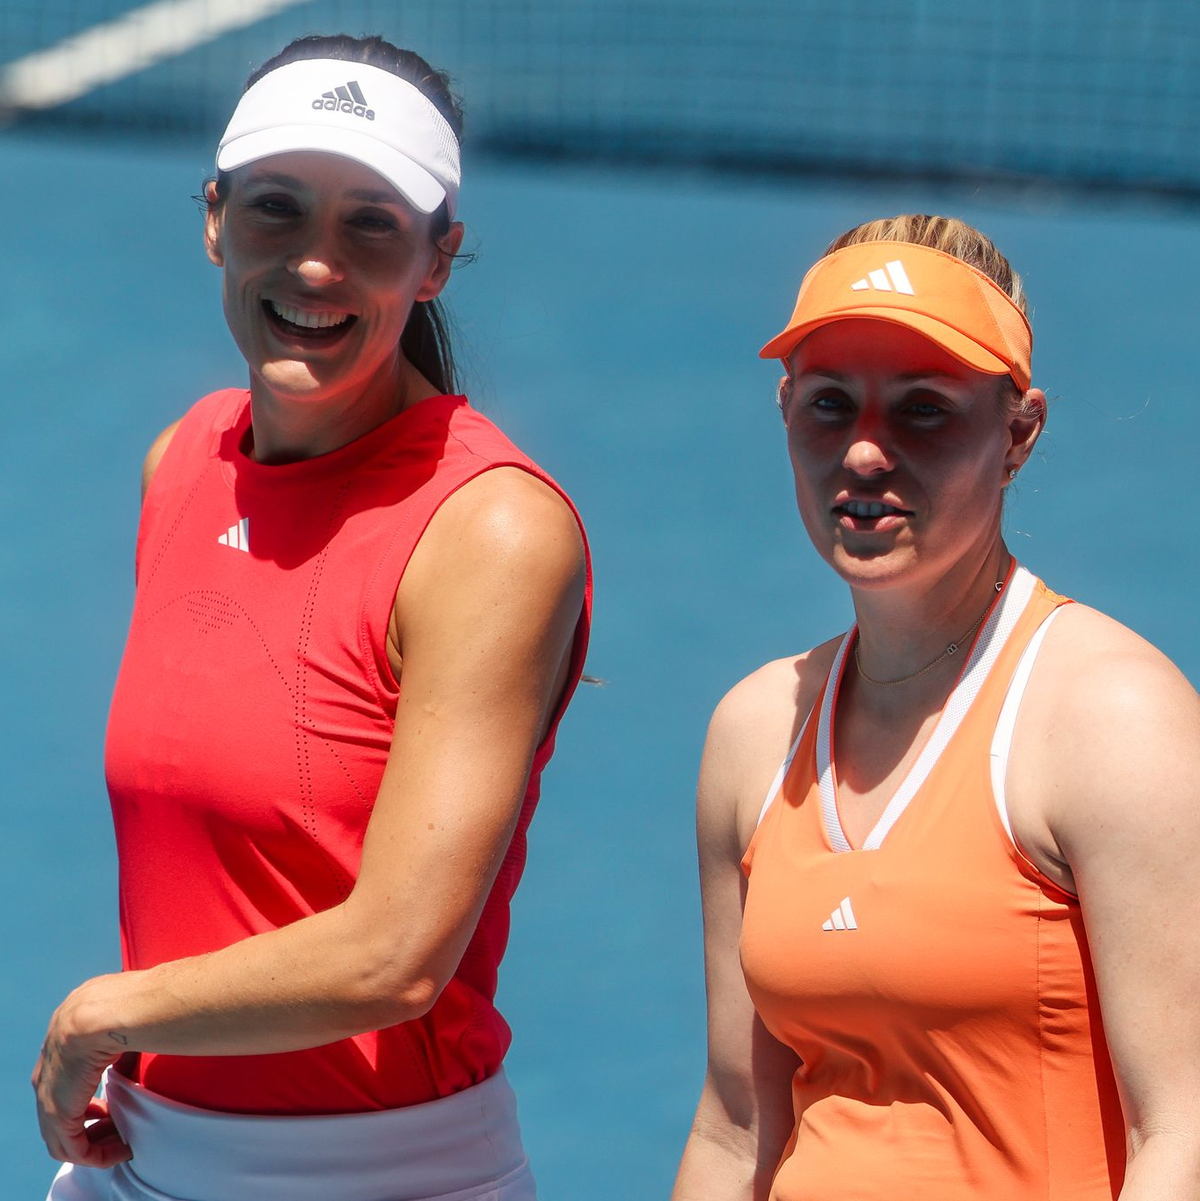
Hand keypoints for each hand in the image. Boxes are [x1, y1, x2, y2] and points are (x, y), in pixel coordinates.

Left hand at [33, 978, 132, 1166]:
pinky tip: (118, 1151)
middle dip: (91, 1121)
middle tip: (118, 1127)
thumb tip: (136, 1047)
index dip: (88, 1094)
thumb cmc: (122, 1004)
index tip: (112, 1103)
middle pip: (61, 1107)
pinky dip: (95, 1154)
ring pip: (62, 1133)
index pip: (65, 1078)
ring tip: (120, 1145)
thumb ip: (118, 1037)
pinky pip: (72, 1147)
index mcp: (60, 1039)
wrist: (102, 1012)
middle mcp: (48, 1067)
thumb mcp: (116, 1017)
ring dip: (93, 1142)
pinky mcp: (58, 1112)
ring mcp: (47, 1092)